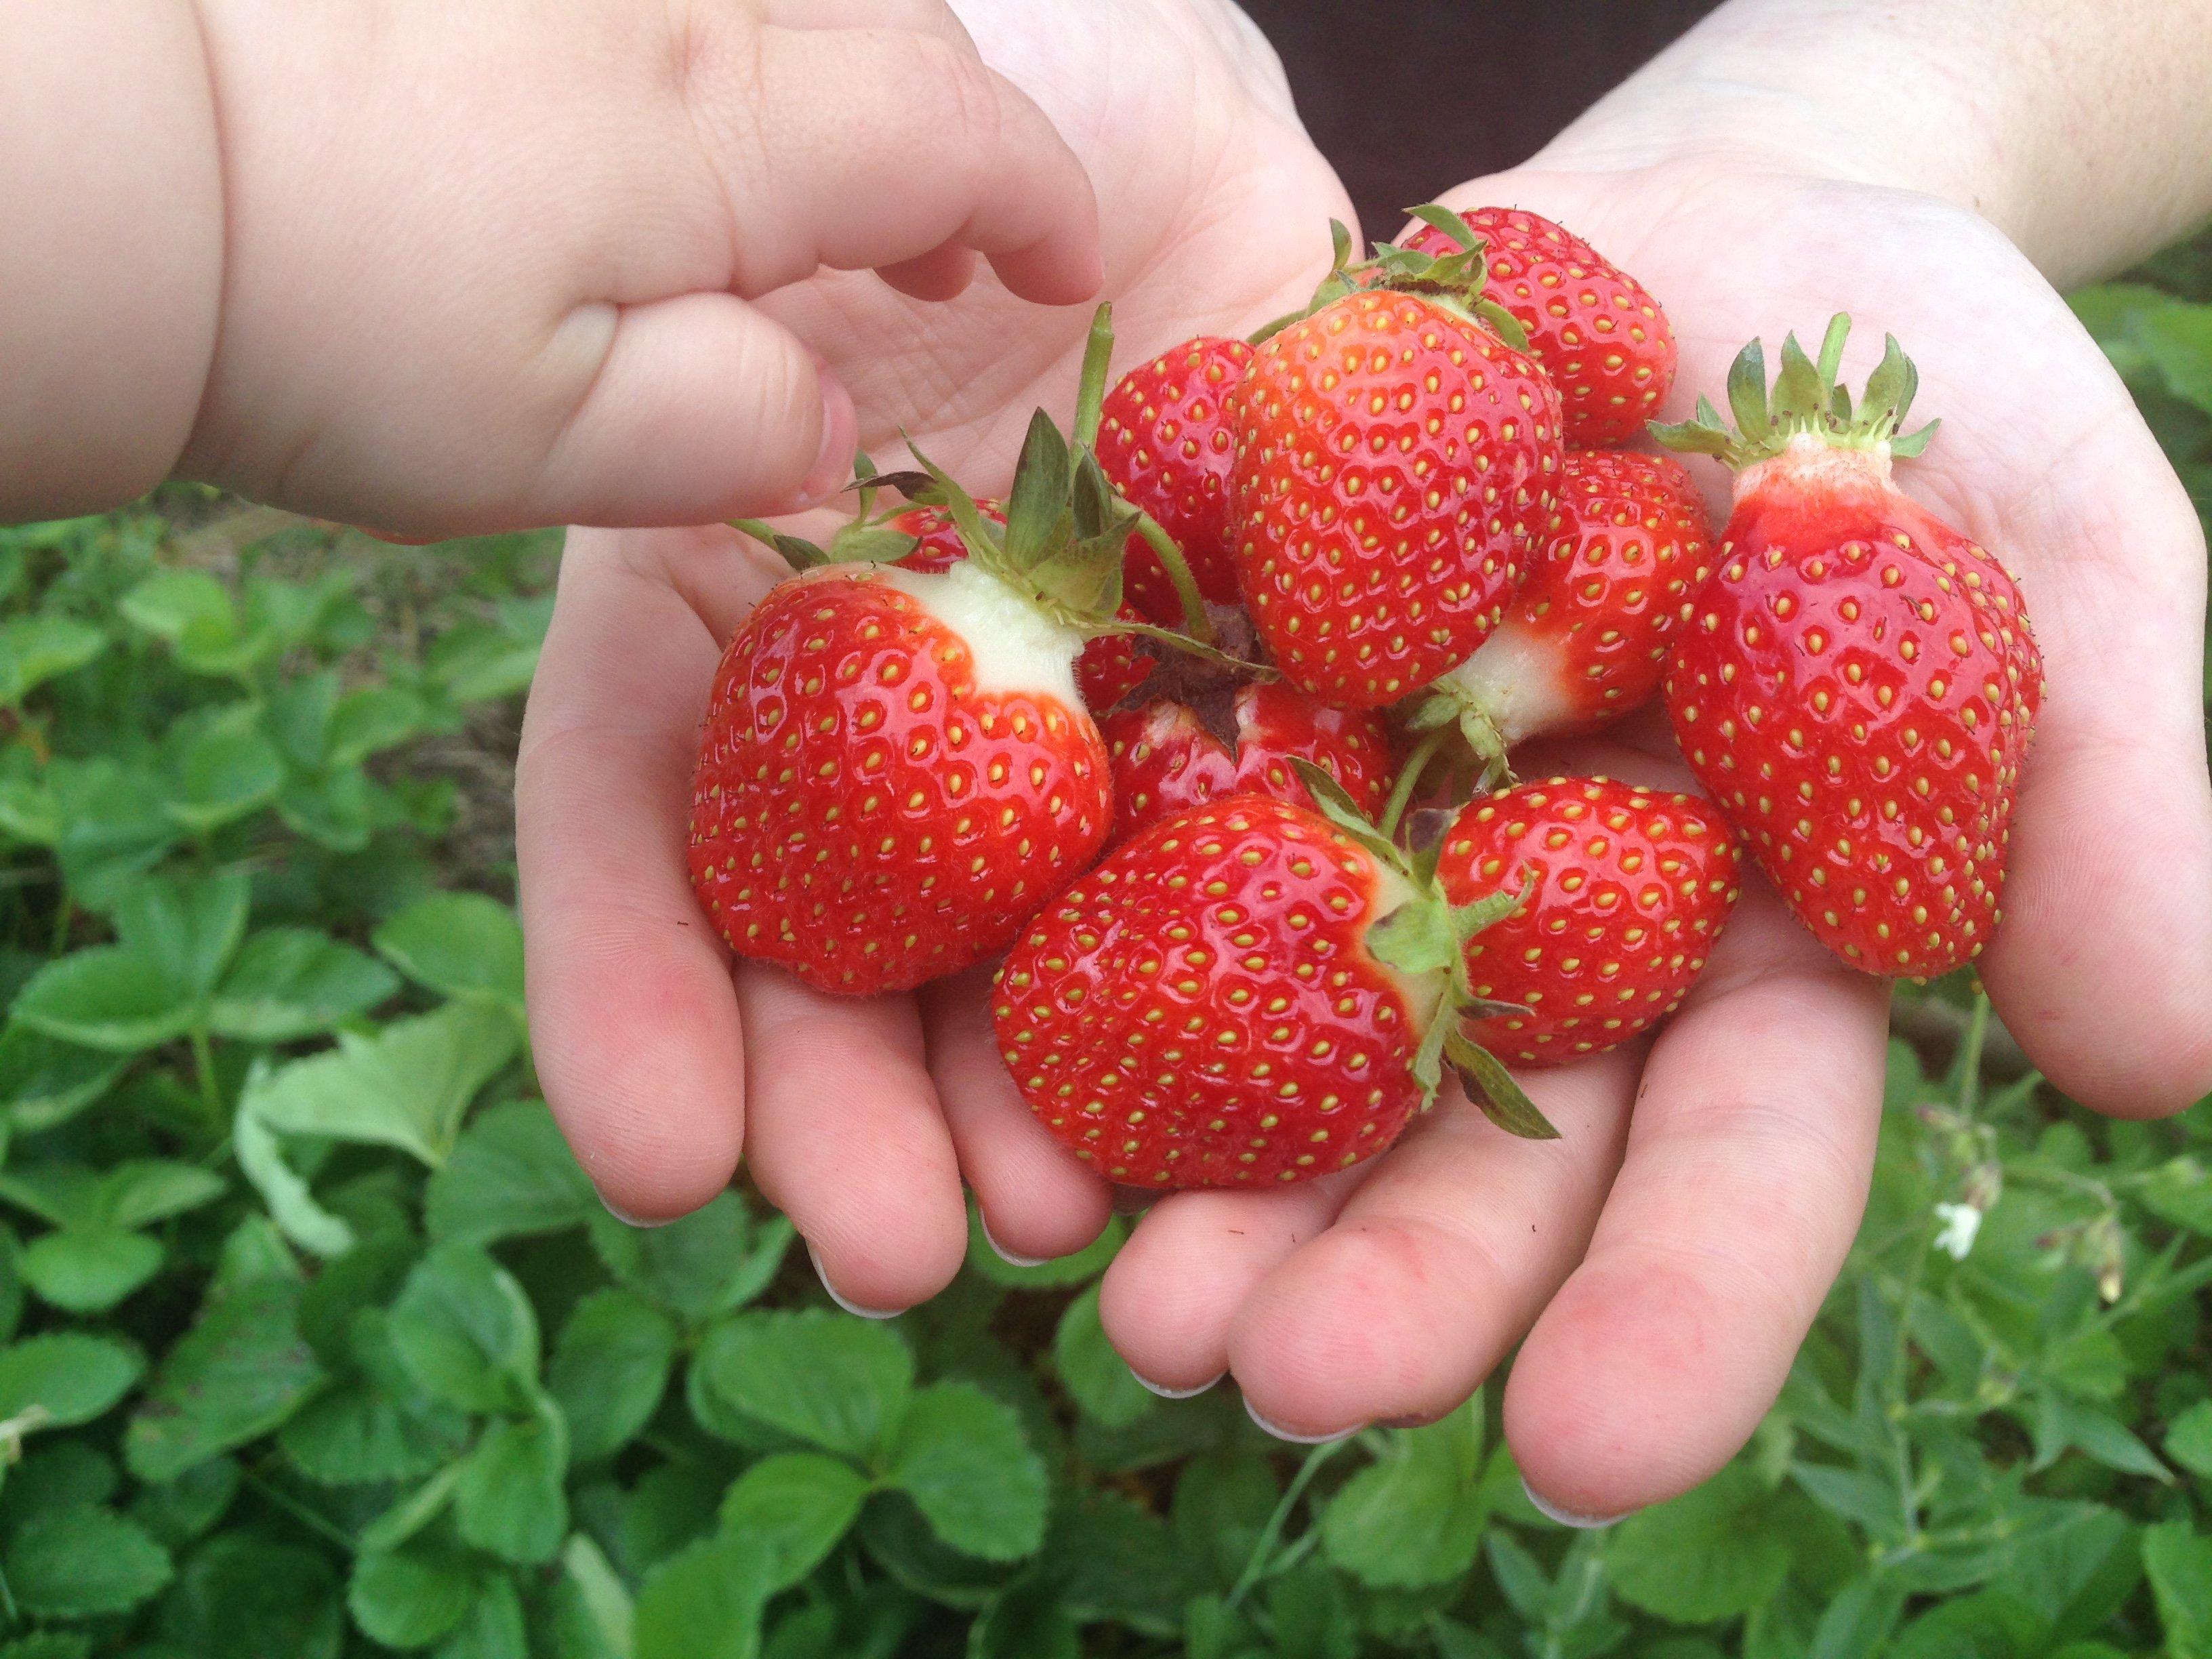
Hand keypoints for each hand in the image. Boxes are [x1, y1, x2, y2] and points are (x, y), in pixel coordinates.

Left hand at [7, 0, 1101, 526]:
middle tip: (932, 262)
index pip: (960, 139)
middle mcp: (682, 5)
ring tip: (806, 191)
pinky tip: (664, 111)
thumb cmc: (332, 312)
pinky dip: (722, 41)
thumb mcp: (554, 441)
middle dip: (950, 143)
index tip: (1067, 271)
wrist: (107, 139)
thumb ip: (729, 430)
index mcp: (731, 130)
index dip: (1036, 204)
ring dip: (838, 83)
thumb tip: (830, 437)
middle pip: (892, 37)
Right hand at [519, 0, 1351, 1308]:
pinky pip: (1235, 861)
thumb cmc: (983, 64)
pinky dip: (1241, 990)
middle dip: (850, 1099)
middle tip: (900, 1250)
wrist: (1176, 100)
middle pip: (831, 922)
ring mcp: (1052, 721)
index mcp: (716, 574)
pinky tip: (1267, 1119)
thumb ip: (778, 293)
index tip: (663, 1165)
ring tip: (1060, 1230)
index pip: (638, 794)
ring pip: (1016, 938)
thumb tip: (790, 440)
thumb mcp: (843, 120)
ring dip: (1030, 1101)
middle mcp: (873, 687)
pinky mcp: (1225, 716)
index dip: (636, 980)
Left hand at [1094, 158, 2211, 1518]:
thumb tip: (2160, 1054)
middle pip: (1463, 1140)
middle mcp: (1531, 931)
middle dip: (1377, 1273)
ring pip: (1267, 1028)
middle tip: (1268, 1383)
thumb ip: (2105, 789)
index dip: (1668, 1307)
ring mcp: (1361, 822)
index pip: (1722, 1160)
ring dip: (1186, 1166)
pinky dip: (1060, 926)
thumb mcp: (2057, 543)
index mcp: (1736, 948)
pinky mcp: (1222, 701)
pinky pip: (1129, 820)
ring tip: (1109, 1289)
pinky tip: (983, 1038)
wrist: (1685, 246)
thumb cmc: (1911, 398)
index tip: (1587, 1451)